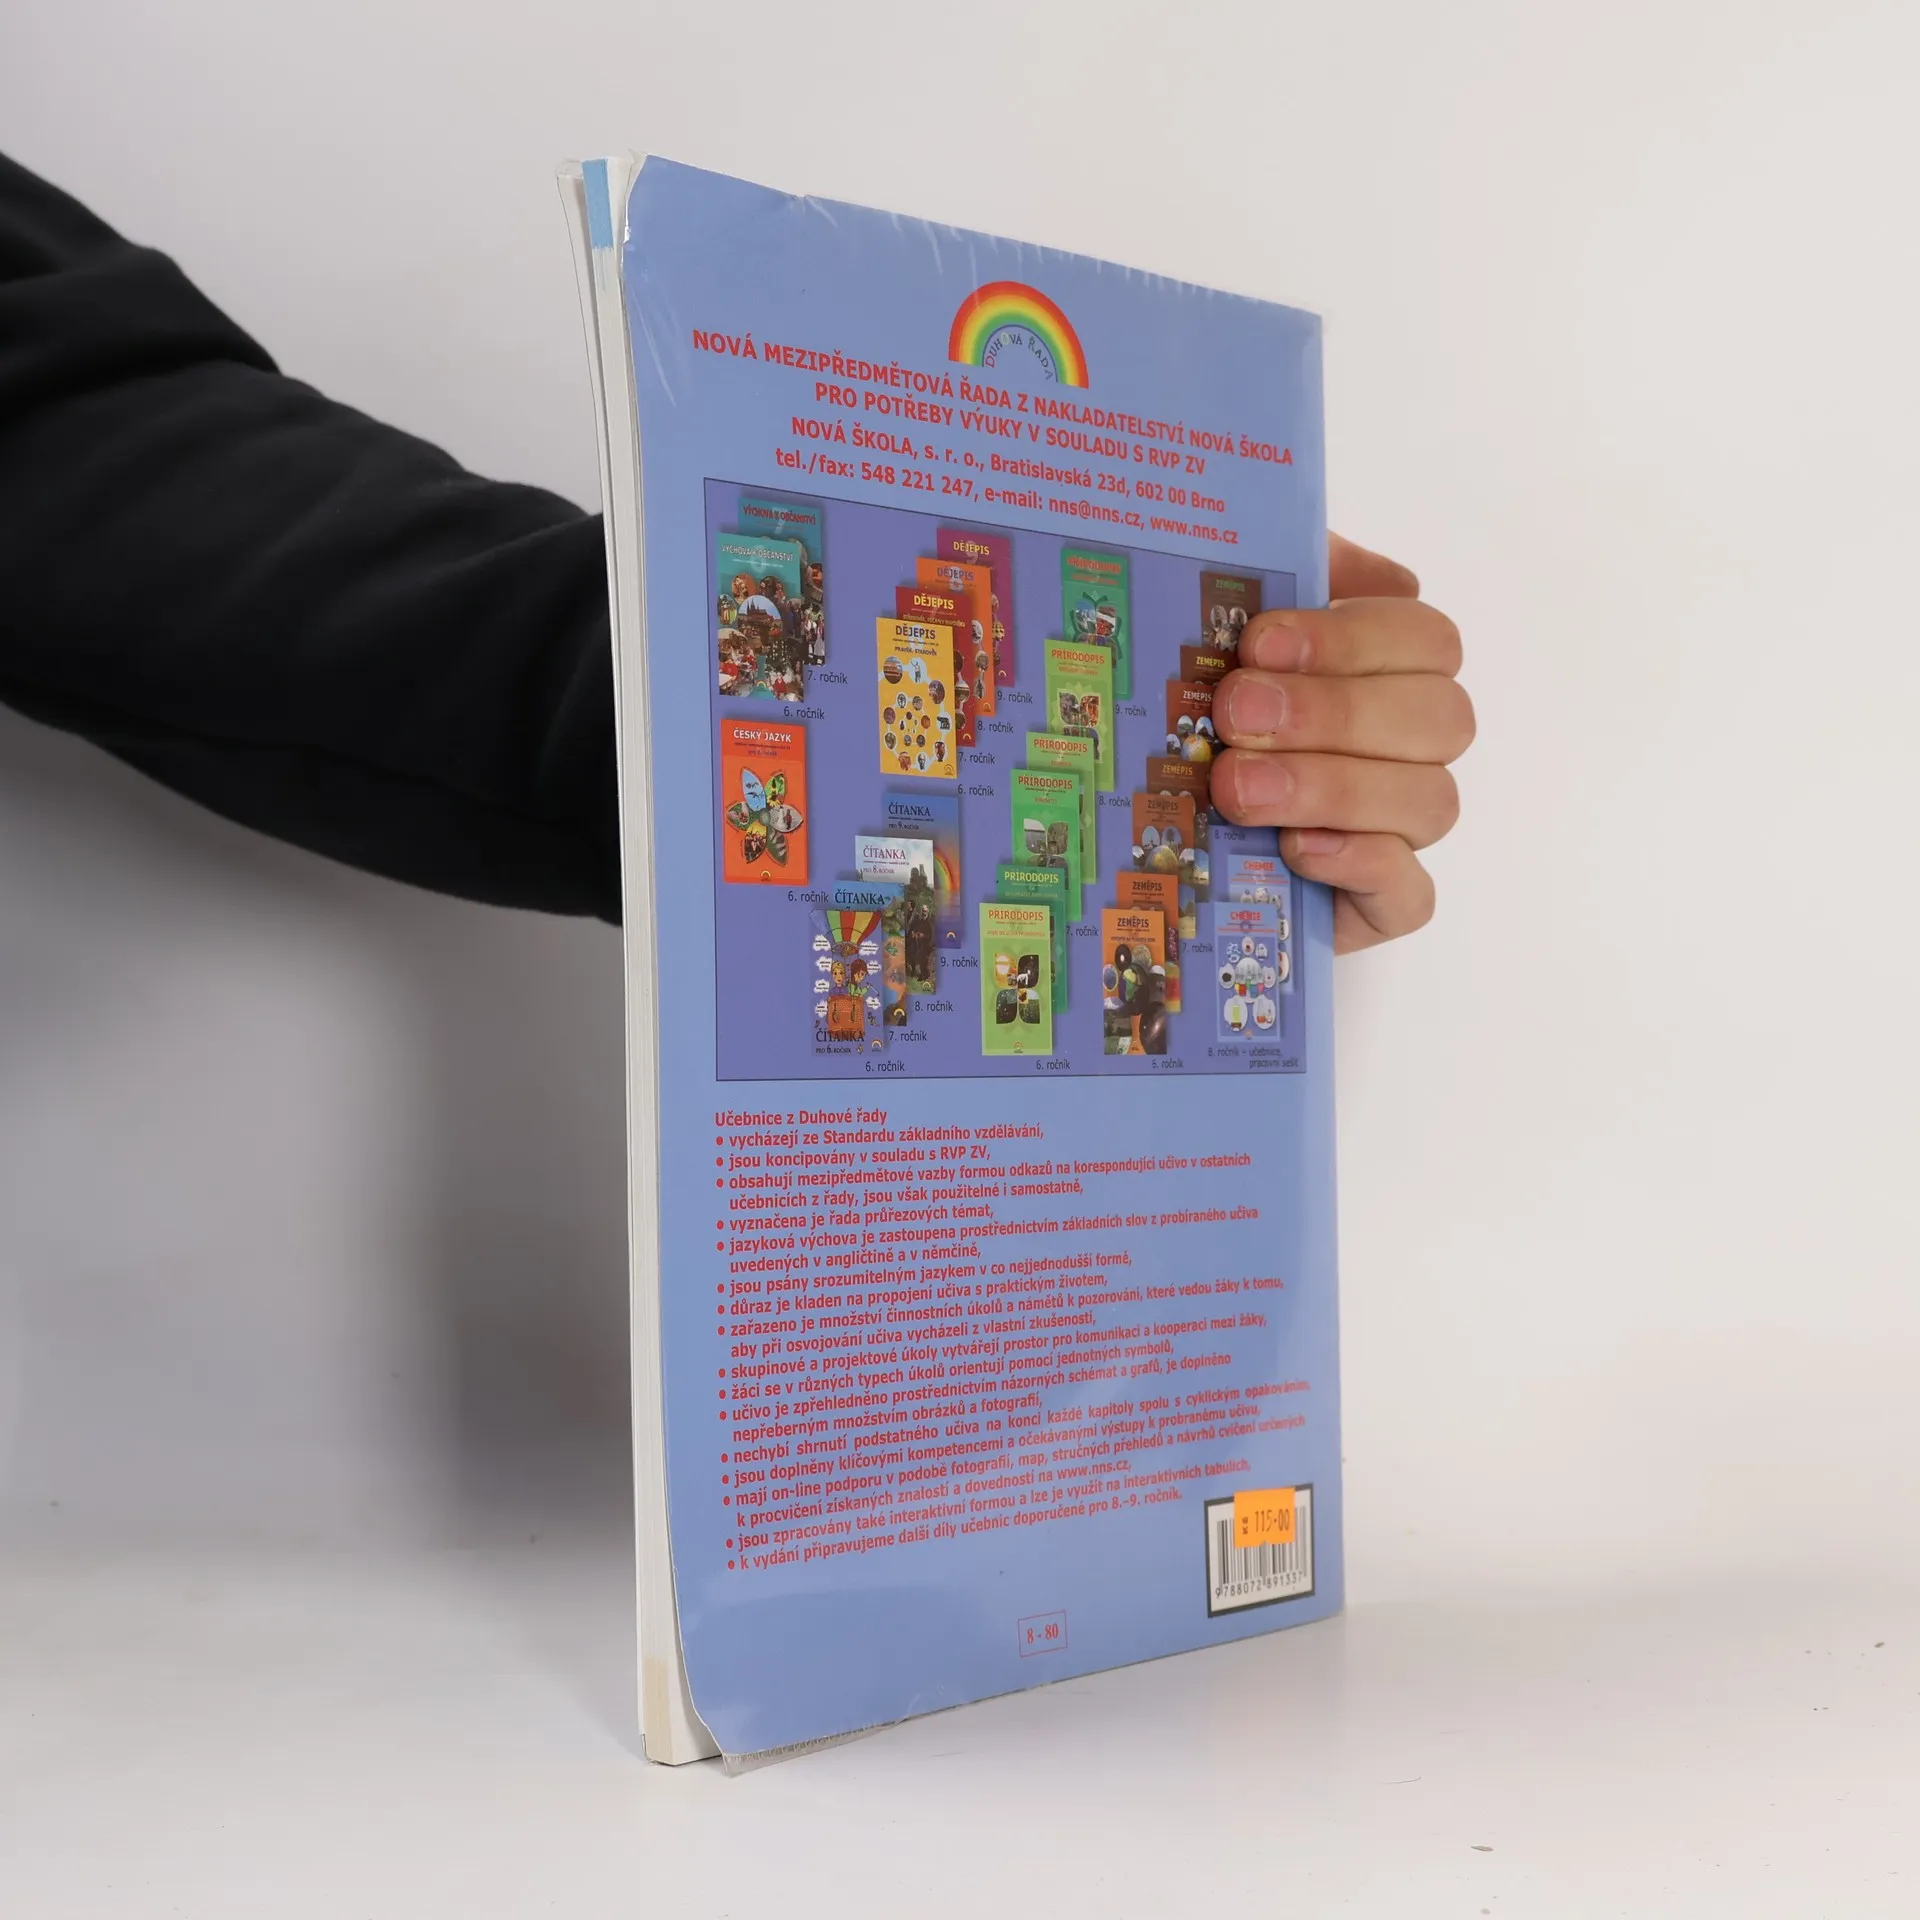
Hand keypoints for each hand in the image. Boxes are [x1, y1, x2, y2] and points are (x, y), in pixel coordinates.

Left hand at [1209, 535, 1473, 953]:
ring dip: (1334, 786)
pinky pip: (1411, 894)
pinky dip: (1362, 866)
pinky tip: (1297, 849)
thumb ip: (1265, 574)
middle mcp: (1406, 747)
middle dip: (1335, 711)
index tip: (1258, 643)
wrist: (1148, 841)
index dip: (1352, 637)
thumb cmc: (1189, 717)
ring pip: (1430, 800)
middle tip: (1236, 717)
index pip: (1425, 639)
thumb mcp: (1212, 631)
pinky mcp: (1376, 907)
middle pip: (1440, 717)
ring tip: (1238, 787)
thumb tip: (1308, 553)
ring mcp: (1397, 830)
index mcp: (1383, 670)